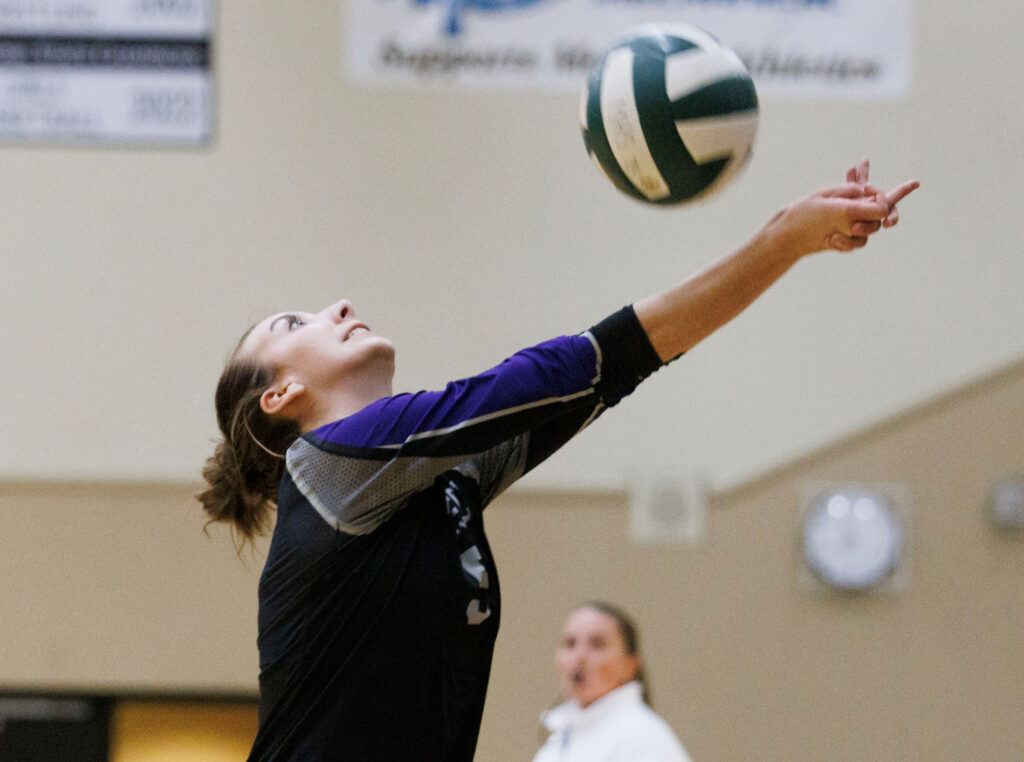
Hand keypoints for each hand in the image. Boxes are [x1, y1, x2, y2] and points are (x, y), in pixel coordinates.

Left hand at [771, 160, 918, 255]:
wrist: (792, 236)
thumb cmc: (810, 215)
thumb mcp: (837, 207)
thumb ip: (862, 207)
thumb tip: (883, 212)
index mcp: (852, 194)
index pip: (878, 189)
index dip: (900, 188)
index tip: (917, 182)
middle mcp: (855, 208)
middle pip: (880, 212)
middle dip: (878, 218)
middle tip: (874, 223)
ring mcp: (851, 225)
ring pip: (871, 230)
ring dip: (859, 231)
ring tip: (839, 232)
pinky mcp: (847, 239)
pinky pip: (858, 243)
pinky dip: (846, 243)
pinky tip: (831, 240)